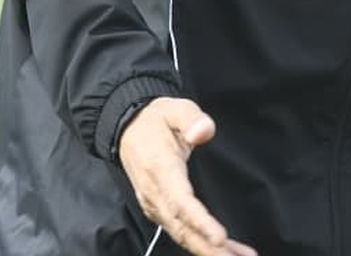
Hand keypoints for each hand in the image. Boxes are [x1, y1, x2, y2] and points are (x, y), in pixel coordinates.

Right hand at [118, 97, 257, 255]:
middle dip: (207, 247)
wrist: (127, 129)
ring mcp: (155, 204)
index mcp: (161, 168)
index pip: (180, 200)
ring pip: (181, 233)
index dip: (199, 221)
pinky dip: (200, 244)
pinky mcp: (159, 210)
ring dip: (207, 250)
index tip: (220, 237)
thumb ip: (191, 118)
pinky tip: (224, 251)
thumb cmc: (156, 120)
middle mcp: (155, 192)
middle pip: (181, 226)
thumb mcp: (175, 108)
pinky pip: (179, 231)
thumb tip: (204, 132)